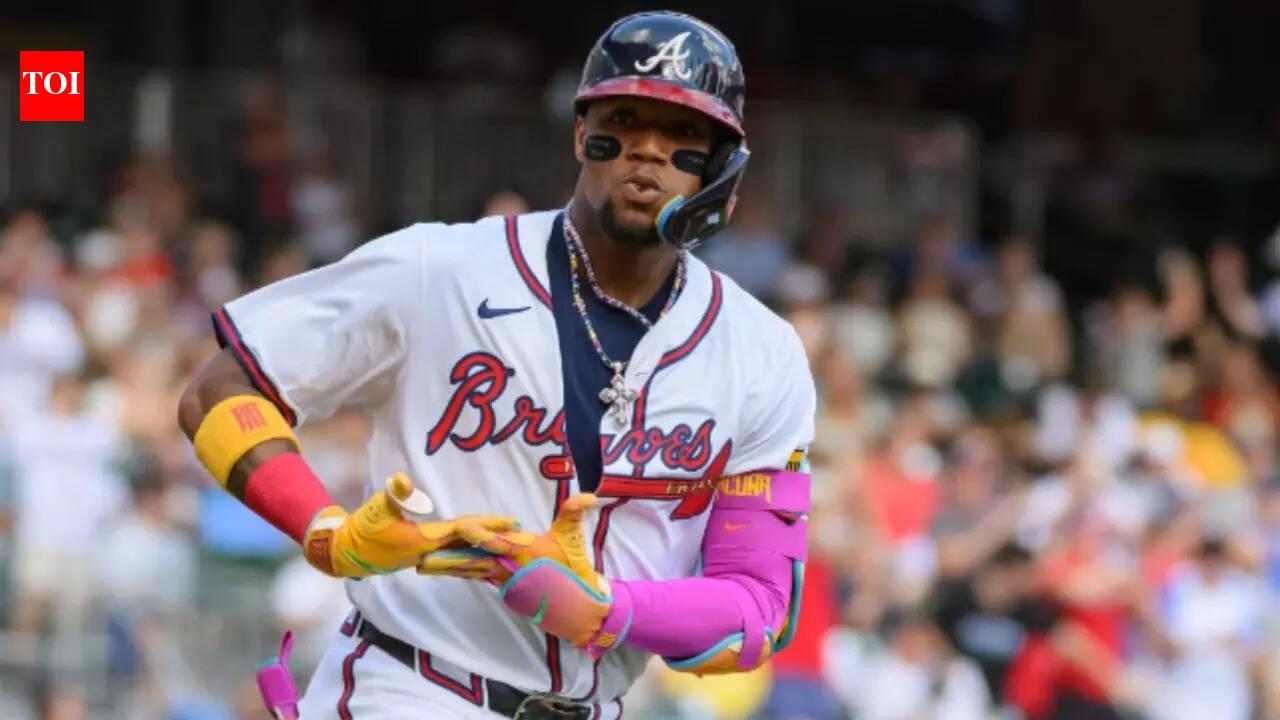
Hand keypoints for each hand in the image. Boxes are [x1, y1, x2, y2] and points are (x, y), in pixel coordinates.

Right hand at [303, 473, 515, 577]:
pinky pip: (456, 552)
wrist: (346, 553)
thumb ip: (392, 495)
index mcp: (425, 541)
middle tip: (526, 538)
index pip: (465, 530)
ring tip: (515, 543)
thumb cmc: (361, 530)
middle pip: (473, 543)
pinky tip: (486, 550)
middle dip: (499, 541)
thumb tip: (403, 479)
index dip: (488, 526)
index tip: (511, 523)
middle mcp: (432, 551)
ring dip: (490, 546)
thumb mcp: (376, 509)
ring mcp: (429, 554)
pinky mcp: (425, 554)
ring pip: (467, 549)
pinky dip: (474, 550)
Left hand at [420, 493, 598, 584]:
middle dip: (447, 559)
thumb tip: (589, 495)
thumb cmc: (573, 566)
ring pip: (469, 571)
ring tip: (423, 566)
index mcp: (521, 552)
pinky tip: (444, 571)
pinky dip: (458, 573)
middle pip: (472, 561)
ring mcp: (501, 577)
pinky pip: (474, 576)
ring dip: (446, 568)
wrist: (574, 600)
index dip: (479, 533)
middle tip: (423, 558)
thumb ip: (574, 514)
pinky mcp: (500, 582)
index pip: (496, 541)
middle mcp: (506, 566)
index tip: (460, 526)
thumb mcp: (574, 537)